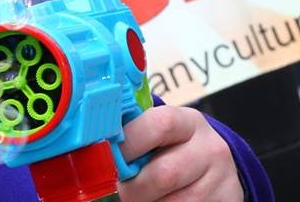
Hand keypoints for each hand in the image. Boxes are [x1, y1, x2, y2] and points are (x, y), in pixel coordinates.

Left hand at [117, 105, 243, 201]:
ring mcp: (220, 180)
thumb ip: (135, 132)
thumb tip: (96, 143)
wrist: (217, 168)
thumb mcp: (162, 132)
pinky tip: (158, 201)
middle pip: (165, 173)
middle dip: (135, 187)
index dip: (129, 143)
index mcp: (188, 122)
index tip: (108, 156)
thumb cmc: (175, 146)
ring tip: (140, 195)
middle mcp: (210, 149)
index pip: (159, 125)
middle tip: (122, 188)